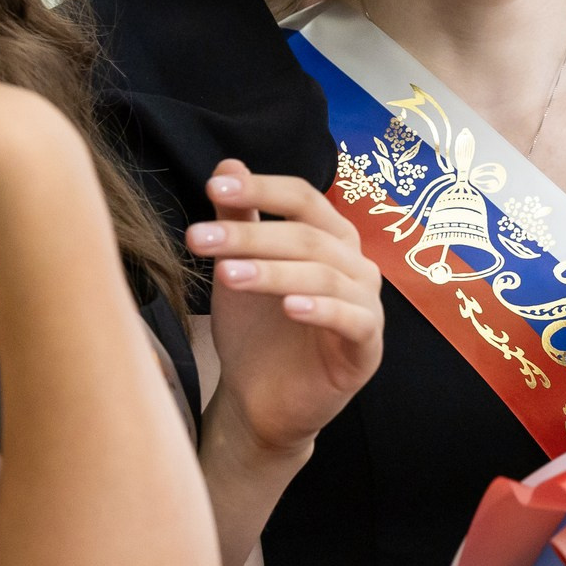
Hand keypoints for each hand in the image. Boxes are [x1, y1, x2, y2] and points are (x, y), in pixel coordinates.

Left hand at [194, 160, 383, 456]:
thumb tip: (228, 165)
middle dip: (250, 234)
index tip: (213, 188)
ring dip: (273, 271)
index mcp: (330, 238)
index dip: (261, 188)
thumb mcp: (239, 267)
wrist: (261, 400)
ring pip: (324, 275)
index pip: (303, 199)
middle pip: (308, 236)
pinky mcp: (367, 347)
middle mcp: (355, 265)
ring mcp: (366, 305)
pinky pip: (351, 320)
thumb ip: (239, 218)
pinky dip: (322, 309)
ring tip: (226, 275)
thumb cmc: (257, 329)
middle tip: (199, 239)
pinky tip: (289, 307)